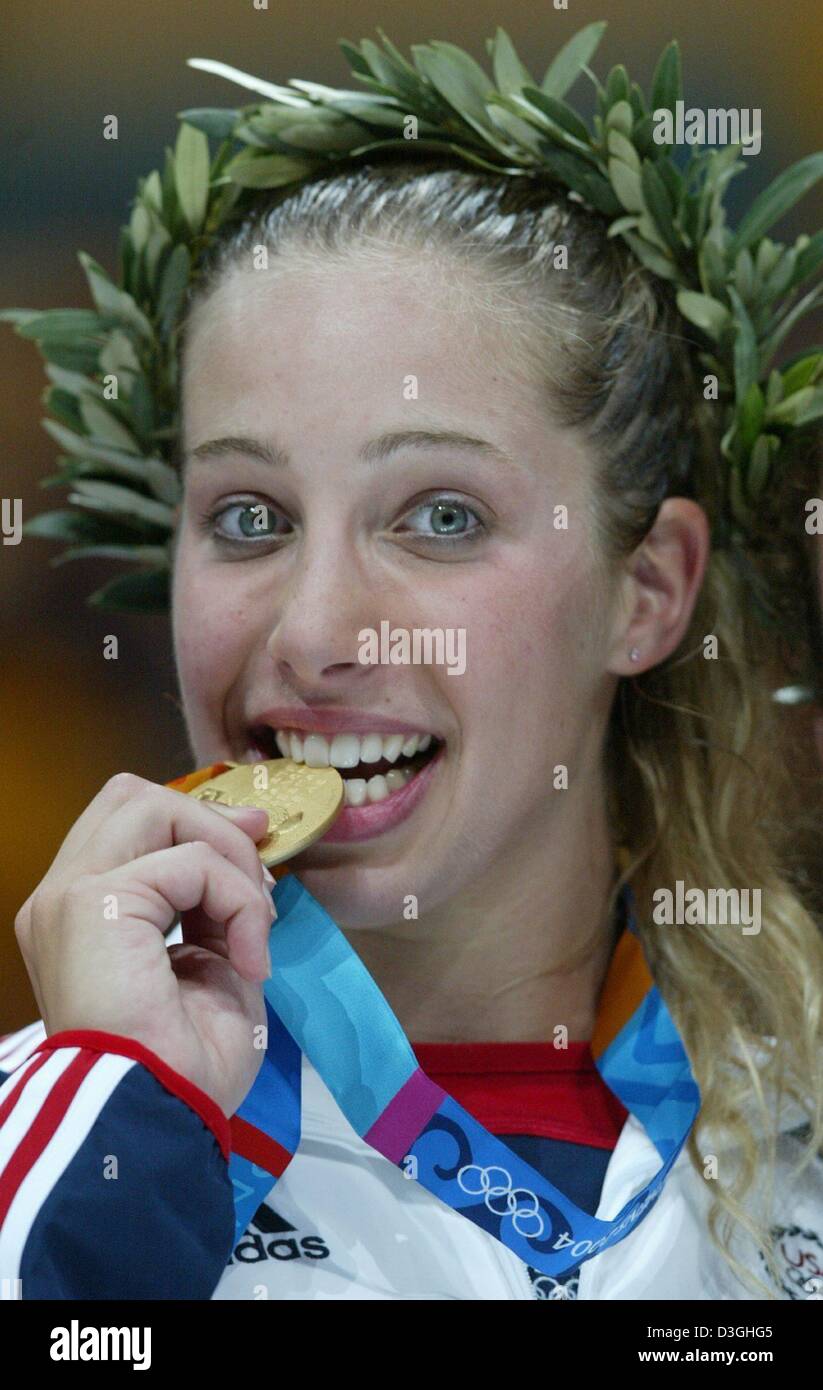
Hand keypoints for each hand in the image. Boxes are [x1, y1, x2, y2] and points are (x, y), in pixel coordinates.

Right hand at [14, 773, 276, 1116]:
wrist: (154, 1117)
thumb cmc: (181, 1068)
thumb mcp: (207, 967)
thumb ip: (213, 905)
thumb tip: (246, 844)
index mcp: (81, 918)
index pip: (130, 826)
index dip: (197, 822)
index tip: (256, 843)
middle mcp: (62, 899)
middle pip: (132, 797)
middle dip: (210, 821)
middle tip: (260, 874)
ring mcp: (72, 895)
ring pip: (157, 808)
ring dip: (226, 857)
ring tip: (254, 922)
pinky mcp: (96, 901)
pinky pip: (193, 862)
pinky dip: (238, 901)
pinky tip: (247, 957)